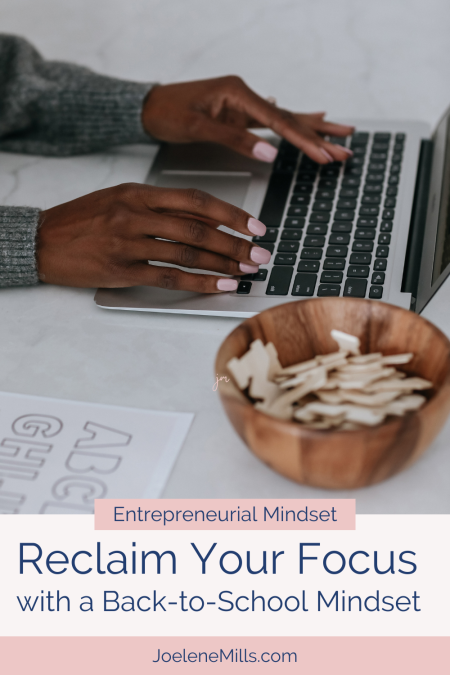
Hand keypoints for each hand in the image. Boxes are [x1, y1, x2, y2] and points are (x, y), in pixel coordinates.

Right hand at [36, 183, 270, 291]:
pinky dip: (199, 281)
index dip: (231, 213)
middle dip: (236, 242)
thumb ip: (156, 206)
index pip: (195, 199)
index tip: (255, 225)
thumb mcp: (118, 199)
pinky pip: (168, 276)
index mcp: (138, 192)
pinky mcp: (122, 270)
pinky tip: (220, 285)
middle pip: (198, 227)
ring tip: (247, 271)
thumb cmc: (82, 220)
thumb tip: (200, 218)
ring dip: (223, 263)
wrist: (42, 241)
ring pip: (187, 251)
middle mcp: (136, 214)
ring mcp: (128, 242)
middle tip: (261, 253)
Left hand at [142, 76, 353, 164]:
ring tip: (341, 133)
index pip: (279, 120)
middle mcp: (245, 96)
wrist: (147, 107)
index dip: (303, 140)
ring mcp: (243, 106)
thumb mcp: (198, 126)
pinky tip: (308, 120)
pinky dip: (292, 125)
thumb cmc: (167, 112)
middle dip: (319, 135)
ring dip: (312, 130)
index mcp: (238, 93)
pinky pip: (272, 123)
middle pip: (291, 118)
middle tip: (347, 147)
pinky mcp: (238, 116)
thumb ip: (234, 139)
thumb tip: (270, 152)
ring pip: (286, 120)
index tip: (323, 155)